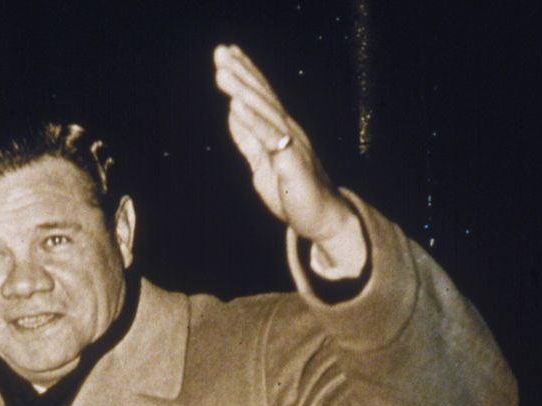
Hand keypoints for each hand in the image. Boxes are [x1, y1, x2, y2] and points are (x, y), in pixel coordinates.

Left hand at [213, 44, 365, 278]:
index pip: (260, 95)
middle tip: (221, 50)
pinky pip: (270, 138)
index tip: (226, 53)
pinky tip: (237, 106)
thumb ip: (248, 138)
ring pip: (264, 111)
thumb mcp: (261, 162)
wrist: (320, 219)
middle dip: (241, 71)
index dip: (244, 72)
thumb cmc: (291, 191)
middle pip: (262, 95)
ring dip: (242, 90)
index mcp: (280, 129)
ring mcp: (292, 144)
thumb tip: (233, 112)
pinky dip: (253, 120)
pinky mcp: (291, 163)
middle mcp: (288, 130)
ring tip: (223, 72)